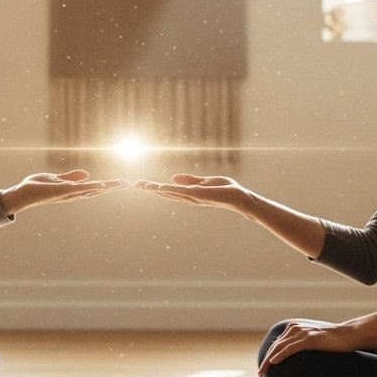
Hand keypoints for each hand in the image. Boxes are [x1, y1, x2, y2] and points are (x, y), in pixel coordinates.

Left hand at [0, 170, 127, 215]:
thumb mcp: (56, 179)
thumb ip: (70, 177)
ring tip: (122, 183)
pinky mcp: (62, 191)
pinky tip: (102, 184)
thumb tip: (86, 174)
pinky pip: (79, 189)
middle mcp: (73, 195)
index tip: (120, 182)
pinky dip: (91, 187)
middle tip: (127, 183)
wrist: (22, 194)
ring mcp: (69, 194)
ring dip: (107, 187)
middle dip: (112, 187)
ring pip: (91, 190)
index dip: (106, 186)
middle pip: (96, 190)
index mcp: (72, 191)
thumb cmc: (36, 188)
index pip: (93, 188)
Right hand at [133, 173, 253, 211]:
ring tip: (142, 186)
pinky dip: (170, 190)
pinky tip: (159, 187)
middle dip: (151, 189)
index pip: (170, 191)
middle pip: (166, 193)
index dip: (155, 188)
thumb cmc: (226, 191)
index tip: (142, 184)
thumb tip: (172, 177)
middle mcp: (189, 198)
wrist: (241, 198)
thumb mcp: (206, 182)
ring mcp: (194, 198)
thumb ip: (190, 180)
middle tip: (135, 185)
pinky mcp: (200, 195)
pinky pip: (181, 192)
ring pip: (171, 193)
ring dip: (156, 190)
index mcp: (190, 194)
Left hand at [258, 320, 358, 376]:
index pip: (277, 344)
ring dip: (269, 360)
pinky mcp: (309, 339)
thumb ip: (303, 346)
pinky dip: (280, 355)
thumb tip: (297, 359)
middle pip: (276, 346)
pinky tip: (273, 362)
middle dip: (266, 360)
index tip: (265, 368)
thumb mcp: (314, 342)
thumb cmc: (332, 342)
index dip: (269, 356)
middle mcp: (295, 329)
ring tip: (263, 372)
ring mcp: (302, 333)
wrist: (348, 335)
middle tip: (261, 374)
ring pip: (280, 347)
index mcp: (294, 329)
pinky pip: (291, 348)